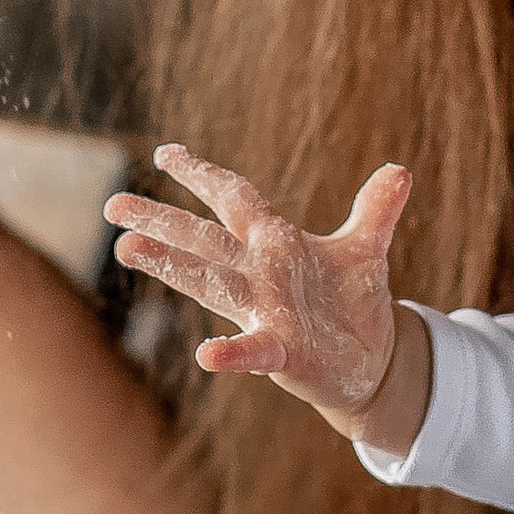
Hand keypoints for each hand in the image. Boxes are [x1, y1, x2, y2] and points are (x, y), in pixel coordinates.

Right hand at [106, 145, 426, 445]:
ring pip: (211, 283)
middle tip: (113, 204)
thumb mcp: (366, 249)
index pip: (234, 199)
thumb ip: (376, 210)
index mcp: (277, 242)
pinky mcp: (282, 351)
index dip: (203, 175)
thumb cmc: (353, 302)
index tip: (166, 153)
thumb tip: (400, 170)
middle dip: (161, 219)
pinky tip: (206, 354)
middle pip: (203, 238)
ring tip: (127, 249)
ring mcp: (265, 311)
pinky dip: (232, 353)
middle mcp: (261, 273)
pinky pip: (252, 351)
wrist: (372, 360)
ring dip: (172, 266)